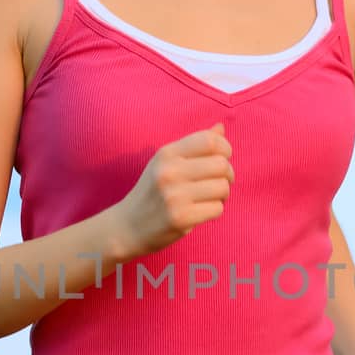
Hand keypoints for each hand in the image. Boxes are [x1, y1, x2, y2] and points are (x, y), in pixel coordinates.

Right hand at [112, 121, 233, 258]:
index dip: (225, 149)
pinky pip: (217, 209)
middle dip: (228, 175)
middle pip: (221, 165)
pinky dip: (215, 210)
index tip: (223, 160)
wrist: (126, 227)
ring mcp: (174, 195)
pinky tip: (202, 211)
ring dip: (222, 195)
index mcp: (167, 154)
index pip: (209, 140)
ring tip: (210, 198)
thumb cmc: (152, 192)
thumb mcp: (166, 163)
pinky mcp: (181, 218)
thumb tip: (221, 128)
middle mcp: (169, 171)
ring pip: (222, 187)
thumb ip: (194, 146)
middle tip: (219, 183)